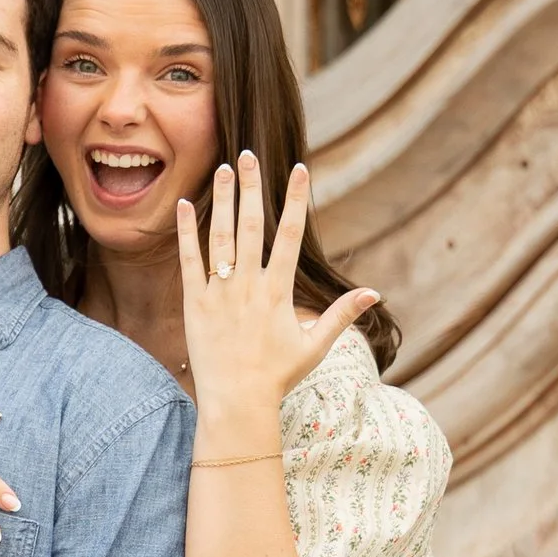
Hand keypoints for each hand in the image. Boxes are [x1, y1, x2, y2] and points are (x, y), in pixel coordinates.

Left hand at [177, 155, 379, 450]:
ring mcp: (220, 292)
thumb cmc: (278, 376)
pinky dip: (186, 232)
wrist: (237, 403)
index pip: (290, 235)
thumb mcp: (315, 346)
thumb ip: (342, 314)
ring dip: (220, 200)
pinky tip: (183, 205)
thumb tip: (374, 293)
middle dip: (251, 186)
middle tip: (248, 154)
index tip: (299, 169)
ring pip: (219, 236)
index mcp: (278, 291)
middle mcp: (249, 285)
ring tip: (222, 169)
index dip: (295, 200)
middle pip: (250, 225)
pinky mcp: (194, 303)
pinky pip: (189, 261)